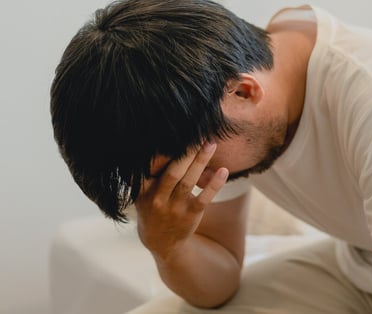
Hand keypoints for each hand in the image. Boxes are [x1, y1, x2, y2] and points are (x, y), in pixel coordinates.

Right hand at [135, 142, 228, 260]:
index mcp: (143, 191)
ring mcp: (175, 208)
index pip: (149, 169)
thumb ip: (148, 174)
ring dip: (201, 161)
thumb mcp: (143, 194)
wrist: (162, 243)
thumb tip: (160, 143)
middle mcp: (157, 199)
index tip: (173, 133)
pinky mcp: (191, 214)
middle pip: (173, 172)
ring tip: (211, 144)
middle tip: (198, 133)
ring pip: (189, 182)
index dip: (160, 152)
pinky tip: (224, 171)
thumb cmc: (153, 208)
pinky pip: (205, 197)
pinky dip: (214, 184)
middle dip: (186, 153)